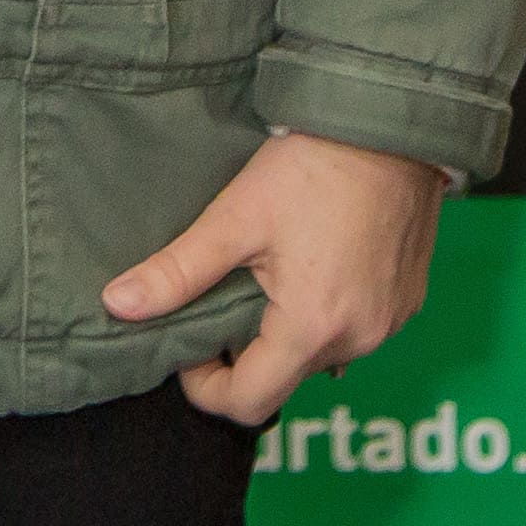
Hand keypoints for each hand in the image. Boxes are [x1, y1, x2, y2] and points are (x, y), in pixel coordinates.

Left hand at [104, 130, 451, 425]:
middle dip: (245, 354)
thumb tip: (118, 304)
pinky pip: (356, 330)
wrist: (388, 123)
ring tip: (267, 279)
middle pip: (286, 380)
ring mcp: (389, 324)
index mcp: (313, 328)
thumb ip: (178, 271)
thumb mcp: (236, 218)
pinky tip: (313, 268)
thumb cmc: (313, 167)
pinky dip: (327, 315)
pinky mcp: (407, 302)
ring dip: (287, 334)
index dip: (207, 384)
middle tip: (223, 300)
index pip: (250, 403)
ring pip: (321, 356)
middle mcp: (359, 340)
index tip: (191, 344)